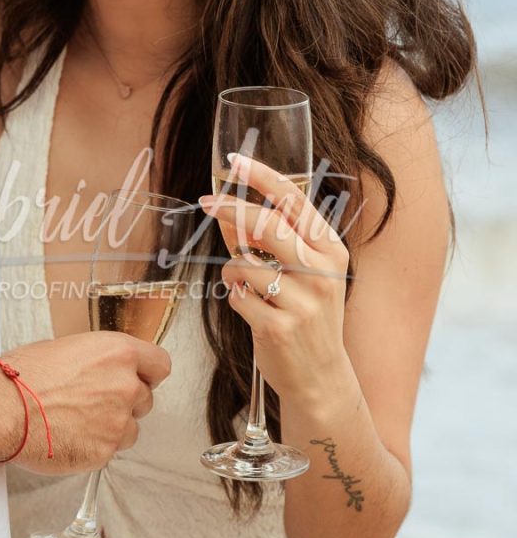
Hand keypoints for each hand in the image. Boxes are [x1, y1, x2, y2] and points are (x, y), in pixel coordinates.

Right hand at [4, 332, 169, 474]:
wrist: (0, 408)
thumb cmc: (24, 374)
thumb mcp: (70, 348)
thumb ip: (101, 360)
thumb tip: (108, 370)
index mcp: (119, 352)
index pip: (160, 364)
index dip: (148, 373)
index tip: (139, 378)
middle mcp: (126, 385)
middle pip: (146, 398)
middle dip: (126, 402)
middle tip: (94, 402)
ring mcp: (117, 421)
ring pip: (130, 428)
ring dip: (112, 427)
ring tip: (78, 421)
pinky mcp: (104, 451)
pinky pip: (110, 450)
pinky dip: (95, 446)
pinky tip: (69, 436)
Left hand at [199, 154, 351, 401]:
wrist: (320, 377)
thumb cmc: (307, 317)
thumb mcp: (301, 275)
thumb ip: (267, 242)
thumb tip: (229, 211)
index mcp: (330, 251)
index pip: (295, 202)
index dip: (262, 177)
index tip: (236, 160)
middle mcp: (321, 273)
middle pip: (267, 224)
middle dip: (231, 210)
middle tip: (207, 202)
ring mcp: (303, 302)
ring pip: (243, 263)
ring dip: (233, 272)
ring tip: (248, 289)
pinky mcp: (279, 327)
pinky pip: (236, 296)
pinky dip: (234, 299)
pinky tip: (253, 311)